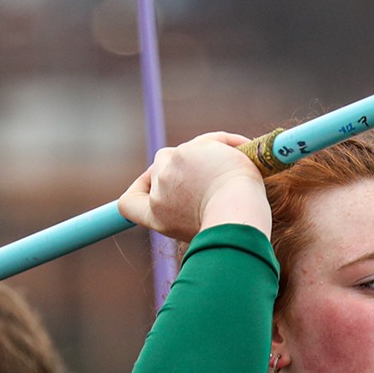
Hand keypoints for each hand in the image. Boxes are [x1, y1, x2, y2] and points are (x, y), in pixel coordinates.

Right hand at [119, 132, 271, 241]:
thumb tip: (202, 184)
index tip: (153, 185)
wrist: (237, 221)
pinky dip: (228, 145)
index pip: (130, 202)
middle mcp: (158, 193)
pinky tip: (243, 155)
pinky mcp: (186, 151)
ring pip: (186, 152)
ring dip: (208, 155)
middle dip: (185, 167)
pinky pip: (211, 141)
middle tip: (215, 173)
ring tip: (234, 171)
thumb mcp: (204, 225)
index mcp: (158, 217)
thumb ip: (192, 206)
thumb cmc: (231, 232)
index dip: (141, 190)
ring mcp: (168, 170)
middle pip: (162, 168)